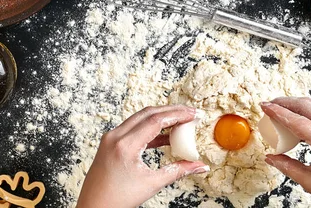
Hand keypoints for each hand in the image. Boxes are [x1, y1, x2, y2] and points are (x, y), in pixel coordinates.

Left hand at [76, 105, 208, 207]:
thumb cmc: (116, 200)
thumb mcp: (151, 184)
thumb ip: (178, 171)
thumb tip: (199, 166)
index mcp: (125, 146)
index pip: (156, 120)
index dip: (178, 115)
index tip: (193, 114)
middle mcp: (115, 137)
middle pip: (149, 113)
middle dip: (172, 111)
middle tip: (190, 113)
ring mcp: (111, 138)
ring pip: (140, 117)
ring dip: (161, 117)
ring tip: (180, 122)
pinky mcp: (110, 142)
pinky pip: (133, 128)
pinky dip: (150, 128)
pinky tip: (165, 136)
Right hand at [261, 98, 310, 207]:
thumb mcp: (310, 181)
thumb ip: (287, 166)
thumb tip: (271, 158)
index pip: (295, 120)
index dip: (277, 111)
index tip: (265, 106)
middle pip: (307, 105)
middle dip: (287, 102)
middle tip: (272, 104)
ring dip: (299, 107)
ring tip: (284, 113)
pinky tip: (302, 125)